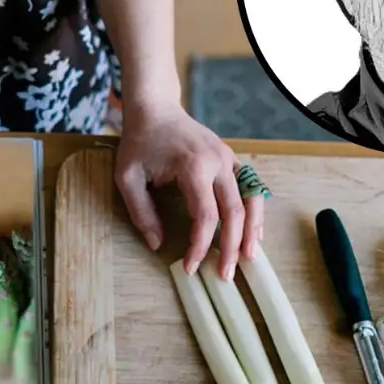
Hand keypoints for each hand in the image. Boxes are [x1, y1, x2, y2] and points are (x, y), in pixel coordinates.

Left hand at [115, 102, 264, 279]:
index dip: (201, 246)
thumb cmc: (140, 142)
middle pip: (235, 212)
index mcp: (193, 166)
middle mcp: (218, 162)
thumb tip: (157, 244)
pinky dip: (255, 212)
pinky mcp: (232, 159)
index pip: (206, 216)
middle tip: (226, 275)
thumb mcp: (128, 177)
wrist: (156, 108)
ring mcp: (229, 158)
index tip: (190, 266)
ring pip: (251, 200)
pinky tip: (254, 233)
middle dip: (232, 247)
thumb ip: (142, 212)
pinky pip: (251, 188)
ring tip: (250, 258)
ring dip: (252, 231)